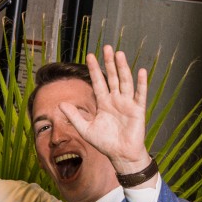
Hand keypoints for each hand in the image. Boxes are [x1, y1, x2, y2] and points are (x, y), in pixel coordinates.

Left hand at [70, 46, 154, 174]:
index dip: (94, 70)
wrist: (120, 154)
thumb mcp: (85, 129)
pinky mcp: (138, 109)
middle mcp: (116, 100)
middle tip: (106, 47)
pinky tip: (141, 71)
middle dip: (109, 63)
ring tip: (119, 54)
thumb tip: (60, 104)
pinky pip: (140, 94)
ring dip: (123, 68)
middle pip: (112, 77)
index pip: (98, 82)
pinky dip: (141, 83)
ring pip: (125, 81)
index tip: (90, 56)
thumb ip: (74, 116)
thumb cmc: (104, 142)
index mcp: (103, 103)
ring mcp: (127, 103)